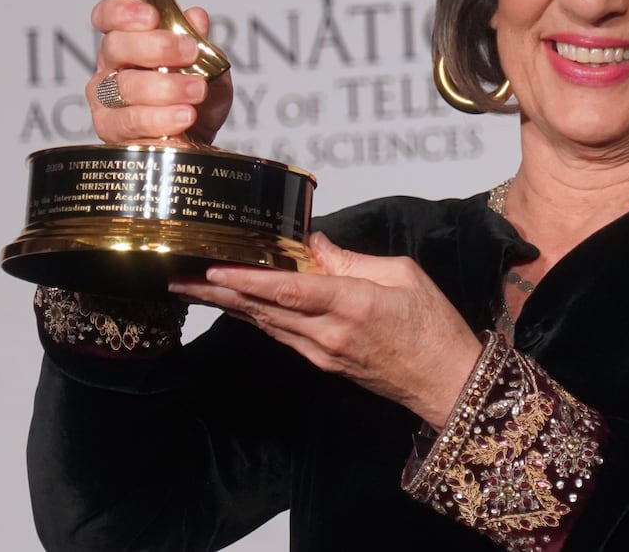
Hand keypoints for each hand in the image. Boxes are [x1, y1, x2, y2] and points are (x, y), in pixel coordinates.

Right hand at [88, 0, 232, 145]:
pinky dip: (161, 118)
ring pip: (125, 86)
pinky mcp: (111, 130)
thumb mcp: (208, 67)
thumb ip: (200, 42)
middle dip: (157, 46)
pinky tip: (184, 115)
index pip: (107, 16)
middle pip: (116, 46)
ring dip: (165, 87)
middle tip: (189, 52)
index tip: (152, 16)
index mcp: (128, 42)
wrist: (196, 142)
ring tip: (196, 91)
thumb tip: (196, 17)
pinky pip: (131, 121)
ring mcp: (106, 100)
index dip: (123, 11)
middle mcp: (110, 67)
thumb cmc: (194, 100)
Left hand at [170, 233, 483, 427]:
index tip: (215, 267)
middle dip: (218, 292)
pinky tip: (234, 305)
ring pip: (266, 324)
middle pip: (263, 309)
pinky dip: (255, 318)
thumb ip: (353, 259)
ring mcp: (324, 353)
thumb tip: (316, 244)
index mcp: (352, 305)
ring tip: (193, 287)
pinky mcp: (324, 364)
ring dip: (228, 305)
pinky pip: (282, 336)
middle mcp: (330, 334)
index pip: (289, 290)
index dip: (248, 279)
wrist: (449, 384)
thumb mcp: (403, 275)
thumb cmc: (435, 328)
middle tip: (179, 278)